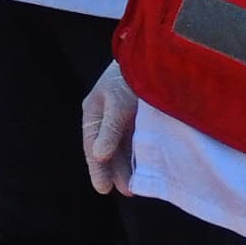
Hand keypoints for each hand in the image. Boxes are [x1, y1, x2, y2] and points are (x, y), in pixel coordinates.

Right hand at [79, 61, 136, 193]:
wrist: (153, 53)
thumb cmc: (130, 75)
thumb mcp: (117, 102)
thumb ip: (109, 129)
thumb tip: (99, 155)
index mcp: (93, 111)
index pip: (92, 146)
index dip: (98, 168)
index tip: (104, 189)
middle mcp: (106, 117)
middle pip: (107, 150)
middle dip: (115, 171)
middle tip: (126, 191)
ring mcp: (124, 117)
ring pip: (123, 148)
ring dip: (128, 166)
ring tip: (135, 185)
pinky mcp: (141, 117)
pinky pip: (137, 141)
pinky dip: (139, 155)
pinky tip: (145, 167)